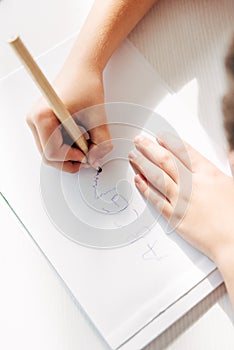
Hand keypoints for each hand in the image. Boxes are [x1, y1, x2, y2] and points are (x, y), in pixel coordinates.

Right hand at [26, 63, 111, 172]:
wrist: (83, 69)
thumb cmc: (85, 85)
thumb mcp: (97, 118)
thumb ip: (100, 143)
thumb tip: (95, 160)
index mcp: (42, 117)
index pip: (52, 153)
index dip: (72, 158)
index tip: (87, 156)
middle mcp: (35, 120)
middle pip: (48, 156)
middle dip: (69, 160)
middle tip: (87, 156)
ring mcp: (37, 121)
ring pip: (50, 151)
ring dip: (69, 153)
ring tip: (86, 142)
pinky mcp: (42, 122)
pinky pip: (52, 143)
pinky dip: (67, 146)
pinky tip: (80, 137)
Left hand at [129, 133, 233, 264]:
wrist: (233, 242)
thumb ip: (232, 165)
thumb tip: (231, 152)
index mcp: (208, 174)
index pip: (184, 151)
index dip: (169, 141)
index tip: (159, 136)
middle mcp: (191, 184)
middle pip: (165, 160)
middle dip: (149, 148)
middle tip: (139, 140)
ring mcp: (181, 200)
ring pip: (157, 177)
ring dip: (142, 164)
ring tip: (133, 156)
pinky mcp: (174, 216)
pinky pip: (155, 199)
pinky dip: (145, 188)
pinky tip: (137, 179)